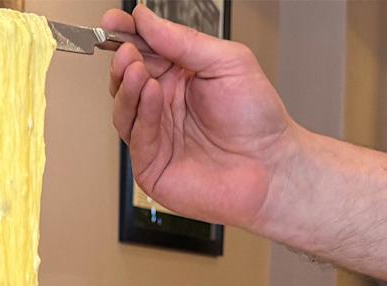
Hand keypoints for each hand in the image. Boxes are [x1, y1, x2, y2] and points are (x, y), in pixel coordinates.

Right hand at [104, 5, 293, 227]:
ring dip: (126, 86)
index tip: (114, 20)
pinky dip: (142, 112)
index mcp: (179, 77)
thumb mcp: (227, 61)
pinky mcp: (151, 165)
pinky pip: (137, 136)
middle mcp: (164, 105)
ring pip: (125, 108)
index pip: (144, 51)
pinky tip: (151, 92)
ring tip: (134, 66)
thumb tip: (147, 19)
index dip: (127, 35)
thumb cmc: (258, 119)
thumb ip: (184, 40)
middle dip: (122, 61)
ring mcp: (156, 136)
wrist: (272, 166)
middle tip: (125, 48)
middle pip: (127, 79)